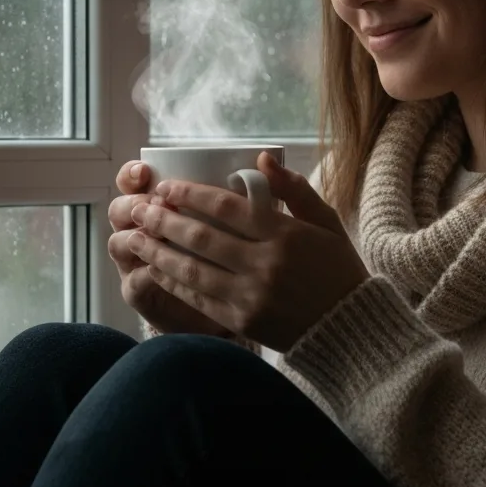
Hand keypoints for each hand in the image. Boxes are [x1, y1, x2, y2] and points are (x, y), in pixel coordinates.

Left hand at [127, 152, 369, 352]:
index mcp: (284, 234)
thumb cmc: (339, 269)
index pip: (226, 207)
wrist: (351, 328)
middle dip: (163, 220)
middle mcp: (264, 263)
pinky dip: (173, 284)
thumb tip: (263, 157)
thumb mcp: (328, 222)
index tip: (166, 187)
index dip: (190, 194)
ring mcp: (251, 295)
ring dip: (158, 252)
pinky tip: (154, 271)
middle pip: (201, 236)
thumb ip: (295, 189)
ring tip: (134, 238)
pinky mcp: (243, 321)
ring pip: (192, 269)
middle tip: (138, 208)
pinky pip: (199, 299)